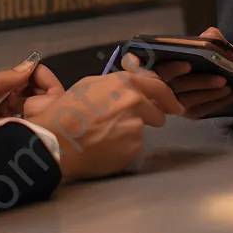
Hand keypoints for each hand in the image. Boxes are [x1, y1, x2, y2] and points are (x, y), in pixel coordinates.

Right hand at [29, 71, 184, 183]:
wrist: (57, 140)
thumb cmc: (67, 110)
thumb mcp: (90, 84)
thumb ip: (117, 84)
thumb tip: (131, 87)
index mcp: (126, 83)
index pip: (159, 87)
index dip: (169, 98)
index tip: (175, 106)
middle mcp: (136, 103)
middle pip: (157, 113)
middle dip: (148, 118)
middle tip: (123, 124)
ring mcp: (136, 127)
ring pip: (141, 132)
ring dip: (130, 134)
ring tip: (104, 136)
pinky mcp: (133, 149)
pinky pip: (133, 148)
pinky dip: (123, 149)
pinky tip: (104, 147)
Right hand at [140, 26, 232, 119]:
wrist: (195, 73)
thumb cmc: (192, 57)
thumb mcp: (194, 46)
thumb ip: (202, 39)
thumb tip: (210, 34)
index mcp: (159, 68)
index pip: (162, 70)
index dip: (173, 69)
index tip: (188, 64)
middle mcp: (163, 88)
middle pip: (180, 87)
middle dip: (202, 83)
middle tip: (222, 79)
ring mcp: (174, 103)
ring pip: (191, 101)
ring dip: (212, 94)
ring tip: (230, 87)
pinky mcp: (187, 112)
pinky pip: (202, 110)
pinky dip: (219, 103)